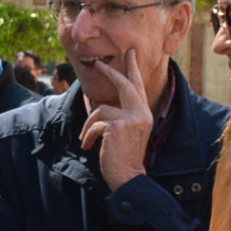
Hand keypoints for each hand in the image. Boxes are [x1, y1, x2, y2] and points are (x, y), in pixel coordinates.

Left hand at [76, 55, 154, 185]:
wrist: (128, 176)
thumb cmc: (124, 157)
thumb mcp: (125, 132)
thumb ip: (118, 116)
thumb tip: (99, 104)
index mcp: (144, 114)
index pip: (137, 87)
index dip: (132, 69)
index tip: (129, 53)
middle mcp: (141, 113)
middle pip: (124, 84)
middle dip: (110, 72)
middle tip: (97, 63)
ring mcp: (131, 119)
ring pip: (101, 109)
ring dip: (89, 125)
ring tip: (87, 140)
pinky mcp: (117, 127)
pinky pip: (95, 123)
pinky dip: (88, 135)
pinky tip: (88, 146)